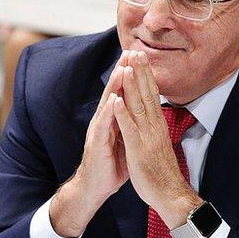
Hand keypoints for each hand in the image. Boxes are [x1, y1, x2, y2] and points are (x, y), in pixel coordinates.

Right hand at [50, 51, 129, 236]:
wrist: (96, 186)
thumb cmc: (112, 163)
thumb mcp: (125, 139)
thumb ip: (130, 124)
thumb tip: (142, 112)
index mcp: (115, 118)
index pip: (124, 92)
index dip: (132, 75)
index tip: (141, 57)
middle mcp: (106, 120)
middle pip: (115, 90)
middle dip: (123, 71)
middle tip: (131, 51)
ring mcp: (100, 129)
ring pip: (108, 103)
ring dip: (115, 86)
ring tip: (123, 69)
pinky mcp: (97, 142)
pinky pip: (103, 124)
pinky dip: (108, 111)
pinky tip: (113, 100)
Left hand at [112, 51, 201, 230]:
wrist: (170, 194)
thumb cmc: (162, 173)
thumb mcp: (159, 145)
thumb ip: (155, 129)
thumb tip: (155, 117)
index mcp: (157, 125)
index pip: (153, 95)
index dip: (146, 76)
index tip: (141, 58)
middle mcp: (154, 127)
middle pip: (147, 94)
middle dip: (141, 72)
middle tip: (136, 51)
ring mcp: (147, 136)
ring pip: (139, 106)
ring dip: (133, 85)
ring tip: (127, 66)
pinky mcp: (139, 149)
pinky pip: (130, 128)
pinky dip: (123, 113)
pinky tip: (117, 99)